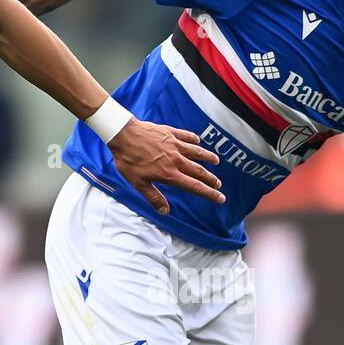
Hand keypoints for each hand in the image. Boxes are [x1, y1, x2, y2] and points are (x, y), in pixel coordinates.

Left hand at [108, 119, 222, 214]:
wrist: (123, 134)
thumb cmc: (128, 160)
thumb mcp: (138, 183)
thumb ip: (153, 197)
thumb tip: (165, 212)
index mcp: (169, 174)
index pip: (194, 186)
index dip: (209, 193)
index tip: (221, 198)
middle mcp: (176, 159)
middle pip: (199, 170)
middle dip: (211, 179)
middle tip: (219, 184)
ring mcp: (174, 145)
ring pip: (196, 151)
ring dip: (207, 157)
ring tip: (216, 161)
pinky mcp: (169, 133)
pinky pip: (186, 135)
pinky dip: (193, 138)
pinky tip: (197, 140)